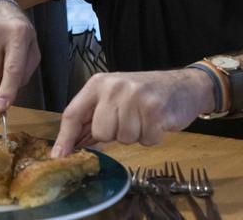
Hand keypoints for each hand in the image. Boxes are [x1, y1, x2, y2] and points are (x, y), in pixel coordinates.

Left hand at [51, 69, 213, 157]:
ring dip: (136, 135)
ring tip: (144, 118)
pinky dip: (152, 137)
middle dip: (115, 134)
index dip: (64, 139)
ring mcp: (135, 96)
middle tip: (130, 119)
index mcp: (98, 83)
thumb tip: (67, 148)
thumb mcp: (114, 98)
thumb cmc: (144, 95)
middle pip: (101, 132)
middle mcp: (114, 87)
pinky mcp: (156, 109)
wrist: (185, 85)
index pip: (73, 113)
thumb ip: (91, 119)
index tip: (58, 159)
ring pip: (124, 139)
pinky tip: (157, 122)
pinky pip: (146, 140)